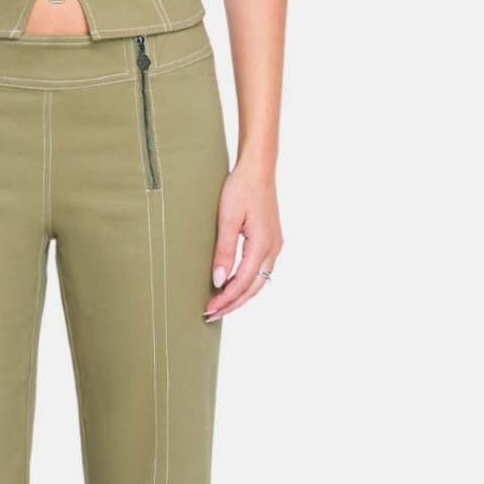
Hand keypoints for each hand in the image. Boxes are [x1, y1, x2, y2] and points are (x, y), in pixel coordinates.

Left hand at [205, 161, 281, 319]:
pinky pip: (260, 269)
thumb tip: (219, 280)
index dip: (226, 298)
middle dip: (233, 303)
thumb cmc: (241, 188)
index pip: (244, 282)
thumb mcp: (227, 219)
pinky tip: (232, 284)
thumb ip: (224, 251)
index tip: (209, 309)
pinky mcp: (271, 239)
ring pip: (259, 280)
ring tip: (220, 305)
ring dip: (240, 294)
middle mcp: (273, 248)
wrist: (258, 169)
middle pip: (254, 287)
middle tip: (211, 314)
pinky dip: (246, 282)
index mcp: (263, 244)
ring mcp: (275, 244)